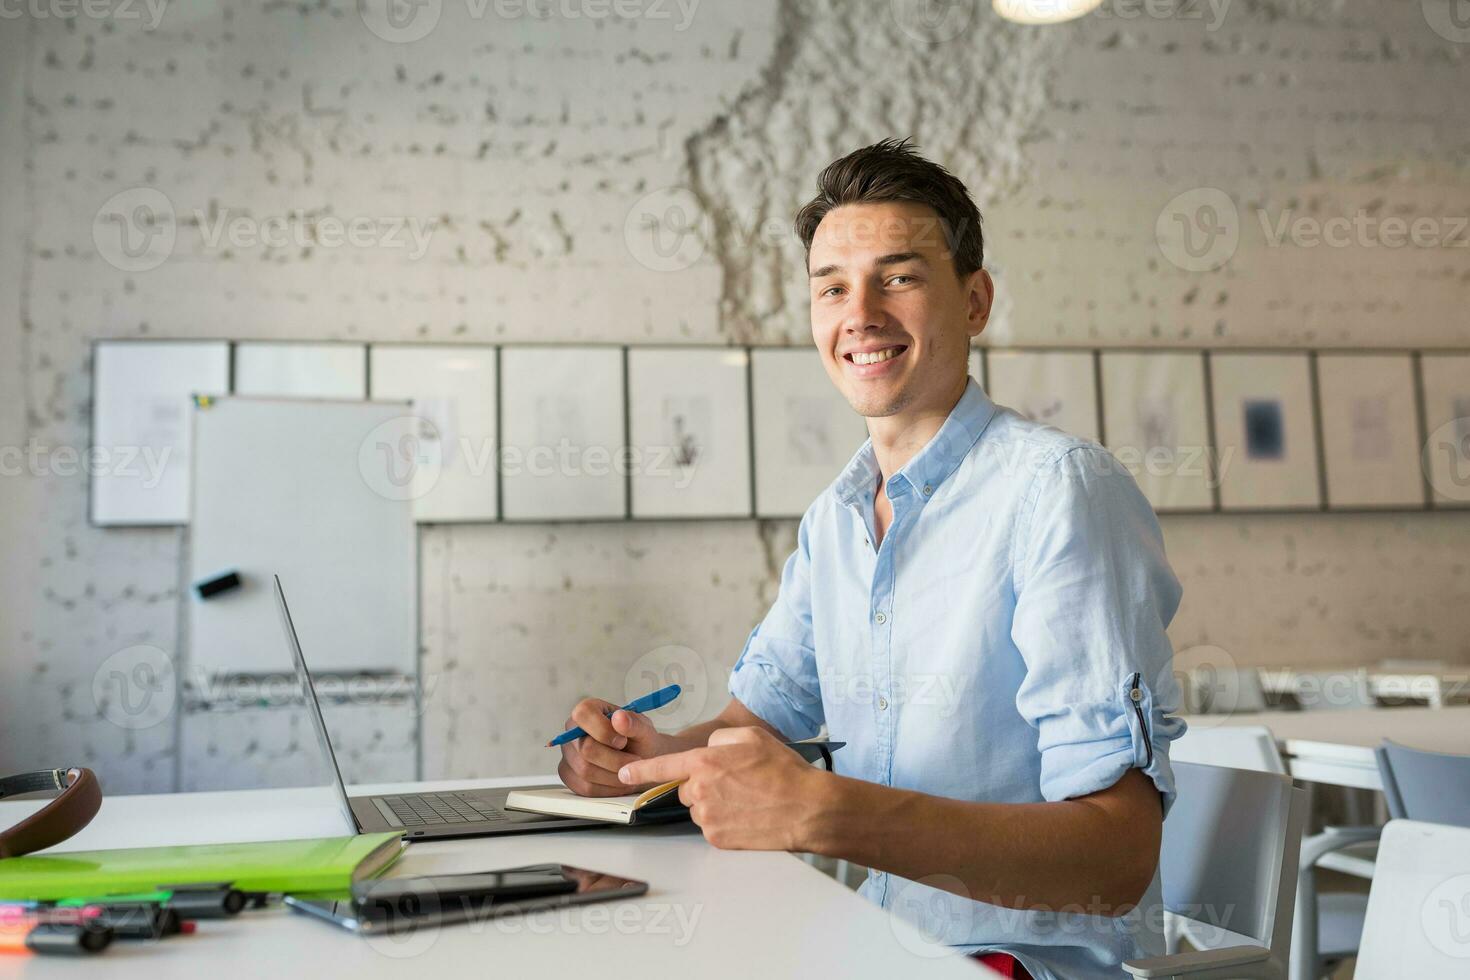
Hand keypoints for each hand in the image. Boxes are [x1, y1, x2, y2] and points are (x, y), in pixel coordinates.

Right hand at [557, 697, 681, 797]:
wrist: (641, 763)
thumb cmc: (639, 742)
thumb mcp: (644, 729)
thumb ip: (633, 723)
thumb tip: (619, 717)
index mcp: (588, 711)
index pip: (583, 714)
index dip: (603, 730)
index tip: (622, 741)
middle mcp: (573, 732)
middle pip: (586, 749)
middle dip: (615, 759)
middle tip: (634, 760)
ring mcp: (569, 756)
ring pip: (585, 771)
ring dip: (614, 775)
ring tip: (629, 771)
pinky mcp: (571, 777)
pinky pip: (585, 787)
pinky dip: (608, 788)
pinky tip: (620, 781)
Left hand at [617, 727, 825, 850]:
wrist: (806, 808)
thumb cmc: (783, 771)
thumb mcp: (752, 737)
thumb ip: (719, 740)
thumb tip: (707, 750)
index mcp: (705, 763)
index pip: (662, 767)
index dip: (639, 771)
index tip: (624, 775)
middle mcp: (700, 791)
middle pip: (686, 788)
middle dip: (703, 785)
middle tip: (735, 783)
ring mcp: (707, 817)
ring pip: (699, 808)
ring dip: (714, 804)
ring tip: (747, 799)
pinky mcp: (717, 838)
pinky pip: (711, 827)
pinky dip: (725, 821)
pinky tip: (747, 815)